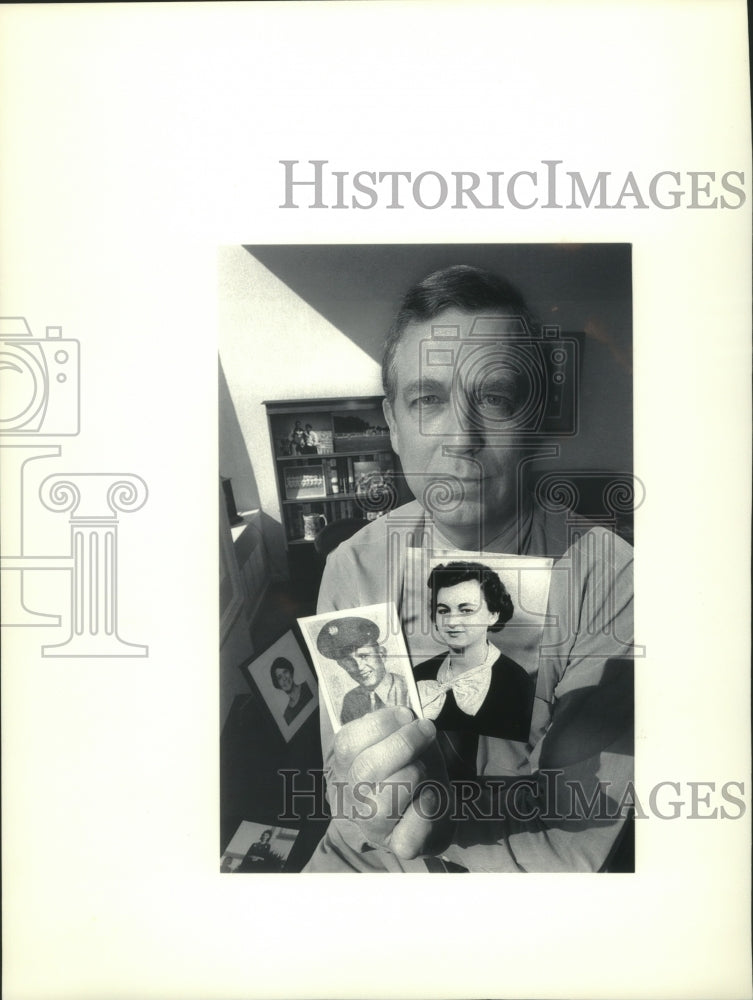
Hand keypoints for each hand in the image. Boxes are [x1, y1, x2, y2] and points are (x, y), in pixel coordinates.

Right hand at [331, 706, 453, 859]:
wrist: (433, 808)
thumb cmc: (411, 765)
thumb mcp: (400, 740)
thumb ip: (396, 726)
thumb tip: (405, 716)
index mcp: (345, 765)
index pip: (347, 743)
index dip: (379, 724)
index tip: (406, 715)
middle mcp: (352, 797)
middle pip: (365, 770)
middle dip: (402, 744)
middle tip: (425, 730)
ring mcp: (373, 825)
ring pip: (385, 802)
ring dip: (414, 775)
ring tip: (424, 767)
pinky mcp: (399, 845)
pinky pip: (410, 832)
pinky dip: (426, 810)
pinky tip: (431, 796)